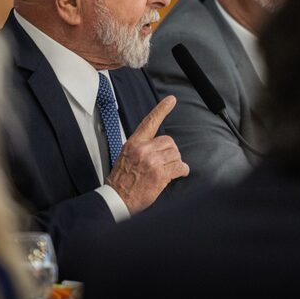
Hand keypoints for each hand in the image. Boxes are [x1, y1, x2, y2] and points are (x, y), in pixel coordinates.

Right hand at [106, 96, 188, 213]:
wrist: (117, 198)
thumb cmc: (121, 179)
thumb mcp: (126, 155)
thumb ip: (141, 147)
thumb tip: (157, 145)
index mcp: (134, 143)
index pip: (150, 121)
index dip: (161, 109)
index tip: (171, 100)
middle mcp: (143, 149)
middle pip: (169, 141)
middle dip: (170, 151)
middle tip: (166, 161)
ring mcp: (152, 161)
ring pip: (175, 154)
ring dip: (175, 162)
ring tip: (168, 170)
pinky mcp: (160, 174)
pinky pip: (179, 167)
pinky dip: (182, 170)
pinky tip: (180, 173)